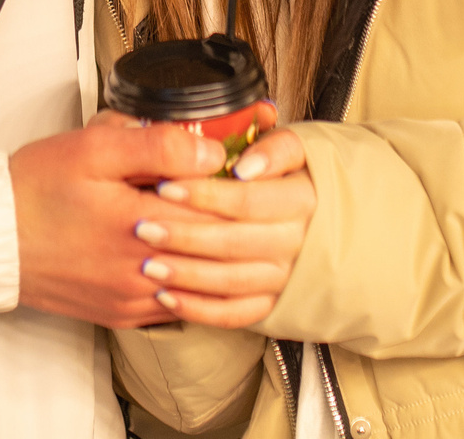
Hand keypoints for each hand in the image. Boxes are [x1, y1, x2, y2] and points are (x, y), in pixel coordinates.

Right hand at [12, 115, 230, 327]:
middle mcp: (142, 272)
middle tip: (250, 198)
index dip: (237, 189)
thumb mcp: (94, 148)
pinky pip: (178, 307)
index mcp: (140, 225)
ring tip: (232, 229)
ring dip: (222, 259)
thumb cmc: (37, 188)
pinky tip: (199, 262)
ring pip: (204, 287)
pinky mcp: (122, 315)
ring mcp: (133, 300)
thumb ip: (157, 146)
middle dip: (239, 224)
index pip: (219, 213)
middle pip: (219, 254)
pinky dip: (196, 285)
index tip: (245, 169)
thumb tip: (211, 150)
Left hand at [140, 123, 316, 328]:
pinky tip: (165, 297)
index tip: (164, 187)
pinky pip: (235, 314)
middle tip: (142, 228)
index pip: (248, 200)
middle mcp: (296, 242)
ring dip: (186, 276)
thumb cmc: (291, 174)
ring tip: (146, 264)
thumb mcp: (294, 148)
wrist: (321, 217)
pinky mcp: (272, 302)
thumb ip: (274, 148)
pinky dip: (199, 310)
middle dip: (185, 236)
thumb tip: (244, 165)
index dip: (205, 194)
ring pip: (232, 282)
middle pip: (235, 242)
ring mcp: (284, 276)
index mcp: (302, 199)